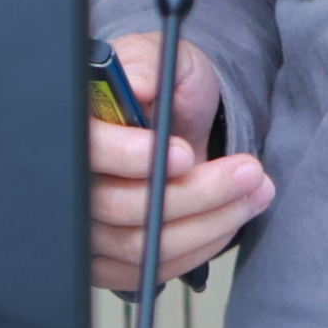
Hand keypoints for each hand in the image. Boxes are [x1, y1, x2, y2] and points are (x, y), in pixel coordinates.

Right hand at [88, 34, 271, 294]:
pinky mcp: (109, 259)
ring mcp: (88, 225)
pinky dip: (199, 247)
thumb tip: (136, 82)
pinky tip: (228, 218)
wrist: (181, 126)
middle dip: (194, 193)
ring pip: (142, 245)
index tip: (182, 153)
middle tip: (246, 170)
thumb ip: (149, 63)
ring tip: (254, 190)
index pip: (85, 151)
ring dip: (209, 221)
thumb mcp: (163, 58)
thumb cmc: (166, 91)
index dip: (130, 157)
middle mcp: (73, 181)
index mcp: (76, 126)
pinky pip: (152, 269)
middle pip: (118, 206)